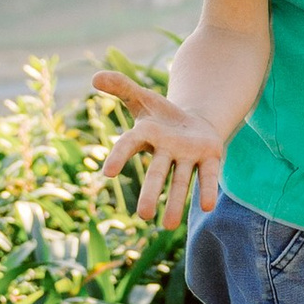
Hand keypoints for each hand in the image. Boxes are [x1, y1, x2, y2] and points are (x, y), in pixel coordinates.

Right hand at [92, 67, 226, 222]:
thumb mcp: (142, 97)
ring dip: (175, 202)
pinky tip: (207, 207)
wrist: (194, 123)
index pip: (128, 146)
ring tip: (169, 226)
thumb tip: (94, 77)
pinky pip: (208, 175)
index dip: (119, 157)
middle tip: (142, 216)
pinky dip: (208, 189)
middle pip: (156, 173)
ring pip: (180, 181)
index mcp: (145, 135)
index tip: (108, 173)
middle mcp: (165, 151)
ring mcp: (187, 157)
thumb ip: (120, 87)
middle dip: (150, 193)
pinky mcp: (209, 158)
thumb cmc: (162, 115)